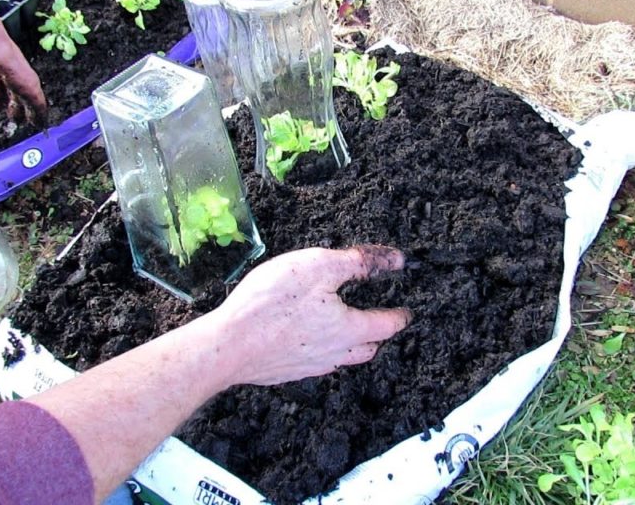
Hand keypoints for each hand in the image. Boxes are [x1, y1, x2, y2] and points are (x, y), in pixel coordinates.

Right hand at [213, 246, 411, 385]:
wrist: (227, 346)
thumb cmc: (272, 303)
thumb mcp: (319, 266)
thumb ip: (359, 262)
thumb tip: (395, 261)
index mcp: (349, 330)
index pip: (387, 325)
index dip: (400, 316)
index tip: (407, 312)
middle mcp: (334, 354)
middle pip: (367, 349)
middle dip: (376, 335)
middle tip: (378, 322)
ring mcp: (308, 367)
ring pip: (341, 359)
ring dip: (349, 346)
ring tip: (346, 332)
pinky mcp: (284, 372)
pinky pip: (313, 363)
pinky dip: (319, 351)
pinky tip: (306, 341)